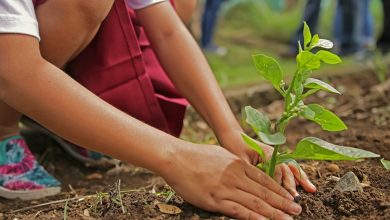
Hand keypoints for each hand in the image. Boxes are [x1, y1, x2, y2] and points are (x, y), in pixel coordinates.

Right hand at [161, 143, 301, 219]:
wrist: (176, 158)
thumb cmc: (197, 156)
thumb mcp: (221, 155)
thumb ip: (236, 165)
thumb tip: (246, 172)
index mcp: (238, 165)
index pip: (265, 180)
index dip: (280, 190)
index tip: (291, 198)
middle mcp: (236, 176)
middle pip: (265, 192)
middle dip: (283, 203)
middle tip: (297, 210)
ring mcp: (226, 188)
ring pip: (256, 203)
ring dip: (274, 212)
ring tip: (288, 219)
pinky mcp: (215, 200)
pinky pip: (239, 211)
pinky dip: (255, 218)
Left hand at [217, 129, 316, 197]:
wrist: (233, 136)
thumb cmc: (234, 147)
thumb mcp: (240, 160)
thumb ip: (251, 171)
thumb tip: (260, 186)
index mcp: (266, 152)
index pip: (277, 168)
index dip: (279, 182)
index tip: (281, 194)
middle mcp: (274, 153)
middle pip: (286, 168)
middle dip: (291, 184)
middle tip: (295, 197)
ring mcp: (276, 156)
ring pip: (291, 168)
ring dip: (300, 179)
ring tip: (311, 189)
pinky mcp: (275, 160)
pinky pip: (288, 168)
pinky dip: (297, 176)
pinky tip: (305, 185)